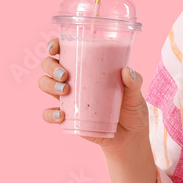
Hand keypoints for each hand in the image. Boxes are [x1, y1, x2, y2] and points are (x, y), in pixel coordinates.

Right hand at [38, 38, 150, 154]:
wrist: (130, 137)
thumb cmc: (132, 109)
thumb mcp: (136, 94)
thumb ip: (134, 82)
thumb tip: (127, 71)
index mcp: (88, 67)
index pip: (66, 50)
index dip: (55, 45)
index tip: (55, 48)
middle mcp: (74, 80)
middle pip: (49, 65)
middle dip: (51, 67)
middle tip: (65, 75)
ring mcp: (69, 99)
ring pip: (45, 85)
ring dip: (49, 85)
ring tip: (65, 90)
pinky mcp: (68, 118)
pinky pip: (49, 114)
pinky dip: (50, 114)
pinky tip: (61, 115)